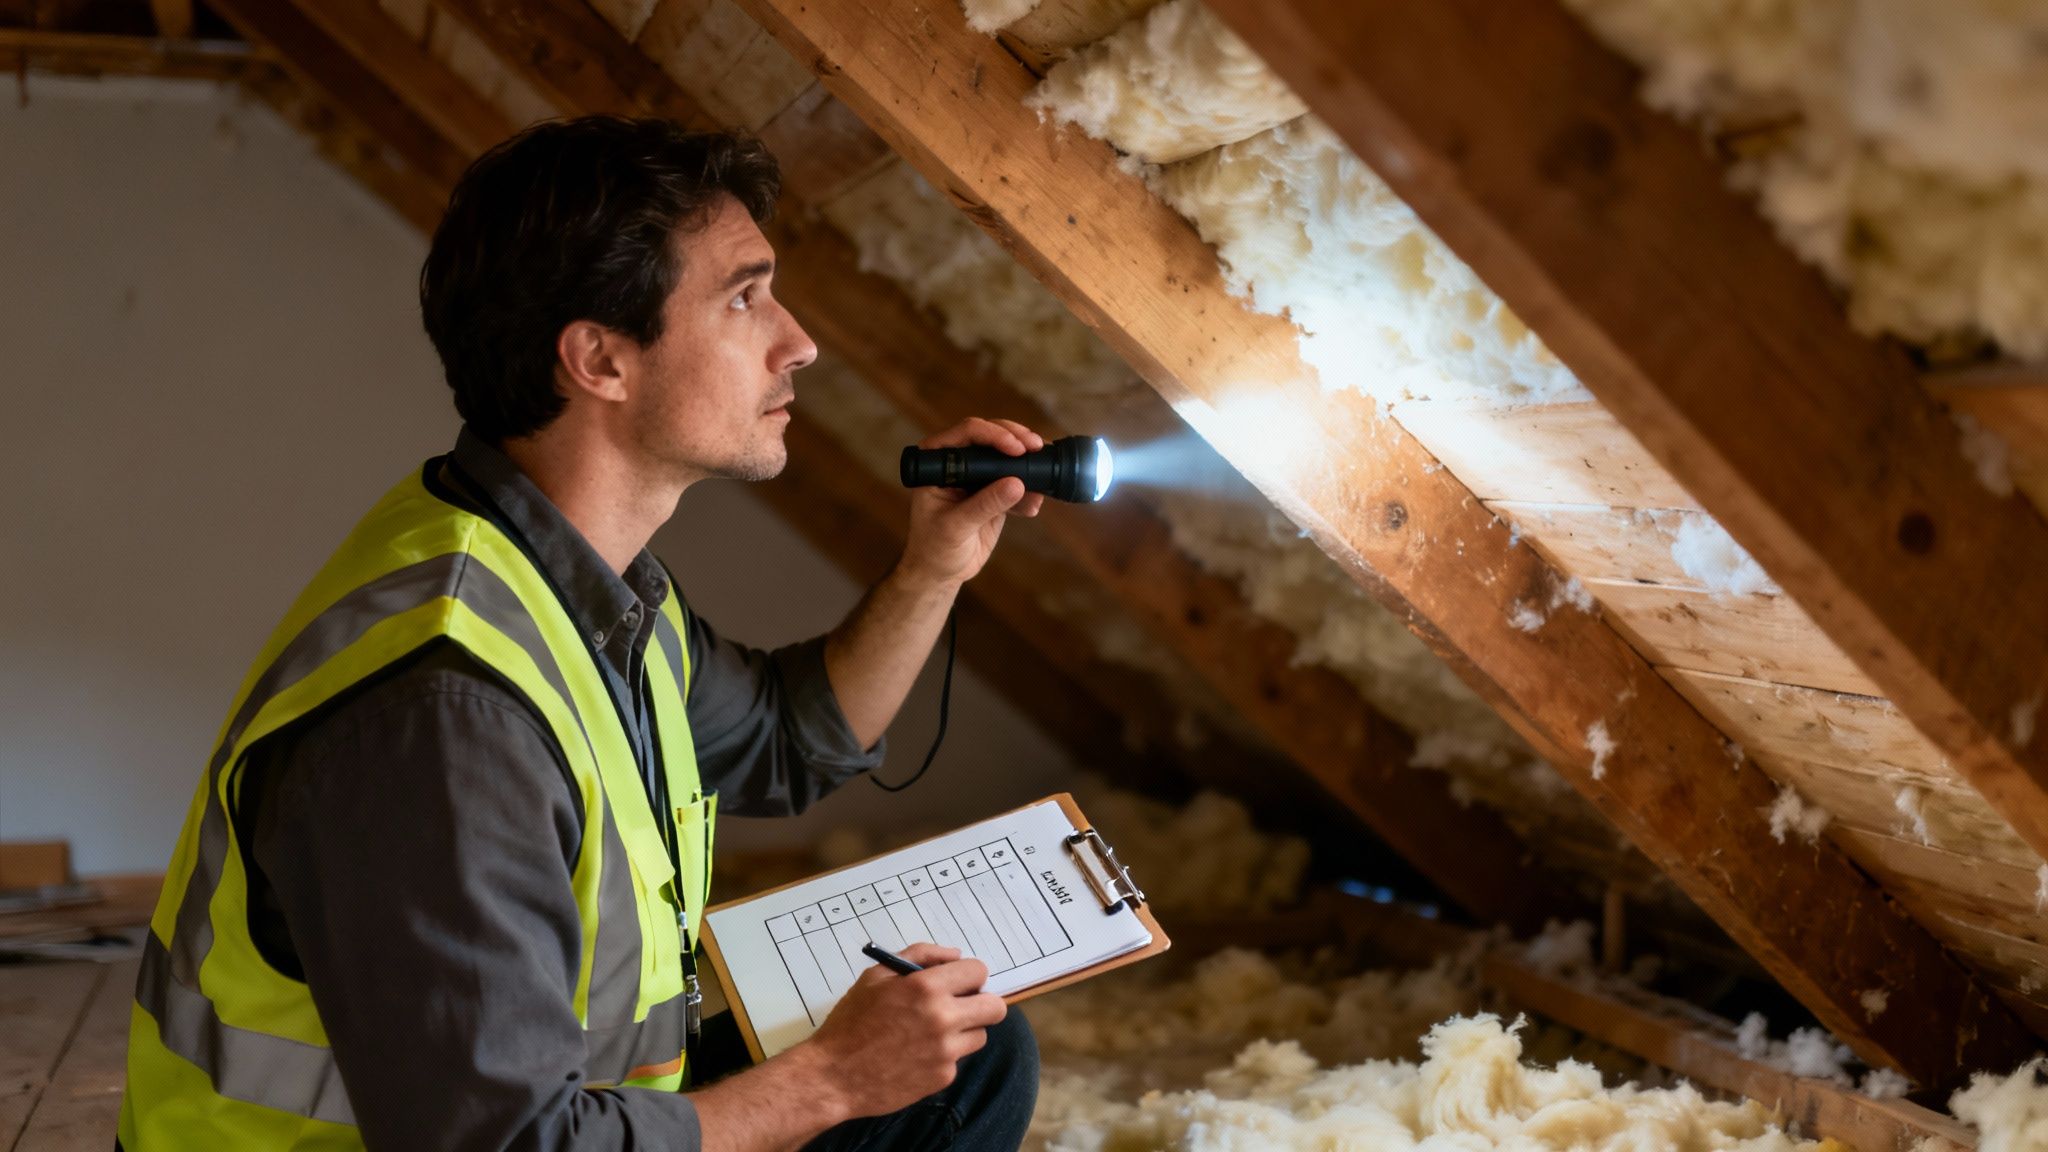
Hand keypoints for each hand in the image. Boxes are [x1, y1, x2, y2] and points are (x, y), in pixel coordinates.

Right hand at [801, 943, 1006, 1118]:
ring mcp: (946, 1051)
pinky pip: (958, 1059)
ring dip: (964, 1030)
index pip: (978, 972)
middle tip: (958, 1006)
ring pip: (980, 1035)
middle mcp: (943, 1018)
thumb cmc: (851, 1022)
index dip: (968, 975)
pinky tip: (917, 1055)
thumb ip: (920, 956)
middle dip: (980, 1003)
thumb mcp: (876, 976)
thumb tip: (955, 956)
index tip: (956, 983)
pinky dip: (944, 1055)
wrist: (833, 1076)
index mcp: (926, 988)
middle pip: (995, 1007)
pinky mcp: (943, 1077)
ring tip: (932, 1032)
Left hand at [897, 418, 1046, 588]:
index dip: (994, 435)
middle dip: (1016, 440)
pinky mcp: (993, 492)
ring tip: (1043, 476)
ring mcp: (976, 476)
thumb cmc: (935, 547)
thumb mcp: (956, 526)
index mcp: (937, 460)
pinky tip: (1034, 504)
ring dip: (1027, 463)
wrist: (941, 571)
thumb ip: (985, 504)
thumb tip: (1016, 484)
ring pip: (1006, 456)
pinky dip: (1028, 491)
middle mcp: (957, 462)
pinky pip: (1016, 483)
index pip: (967, 433)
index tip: (1016, 448)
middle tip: (1036, 448)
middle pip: (990, 437)